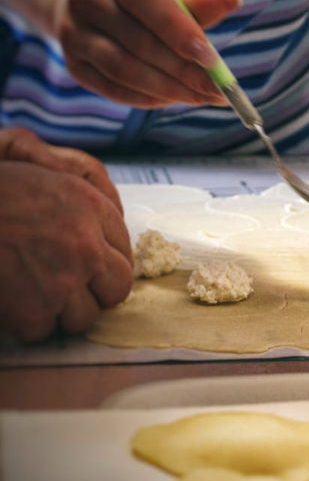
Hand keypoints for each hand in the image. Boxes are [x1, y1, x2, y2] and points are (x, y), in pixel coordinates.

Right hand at [0, 128, 131, 340]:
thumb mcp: (21, 150)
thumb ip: (73, 170)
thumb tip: (103, 198)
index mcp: (87, 204)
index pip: (125, 247)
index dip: (106, 258)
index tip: (89, 261)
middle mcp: (85, 244)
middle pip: (118, 287)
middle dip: (96, 290)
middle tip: (70, 284)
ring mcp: (62, 281)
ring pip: (84, 316)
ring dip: (62, 310)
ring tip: (34, 290)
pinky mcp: (32, 310)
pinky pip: (45, 330)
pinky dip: (27, 322)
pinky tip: (11, 300)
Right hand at [52, 0, 240, 107]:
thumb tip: (232, 1)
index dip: (179, 31)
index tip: (212, 59)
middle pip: (139, 43)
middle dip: (184, 71)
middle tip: (219, 90)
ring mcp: (73, 34)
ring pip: (125, 70)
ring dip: (170, 90)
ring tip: (202, 97)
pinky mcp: (75, 65)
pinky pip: (115, 89)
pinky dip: (150, 98)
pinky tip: (176, 98)